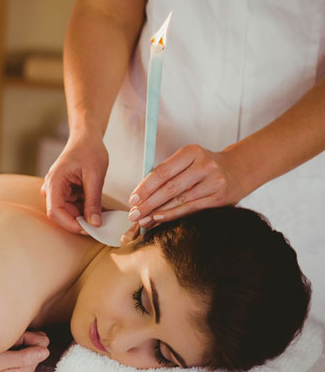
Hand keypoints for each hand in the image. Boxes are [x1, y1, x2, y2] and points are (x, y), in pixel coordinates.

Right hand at [0, 330, 49, 371]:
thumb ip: (23, 357)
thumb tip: (47, 351)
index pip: (39, 345)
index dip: (26, 337)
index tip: (8, 340)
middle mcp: (24, 369)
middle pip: (36, 342)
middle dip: (21, 336)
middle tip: (1, 341)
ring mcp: (18, 363)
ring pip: (28, 339)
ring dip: (15, 335)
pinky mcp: (11, 356)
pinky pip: (19, 340)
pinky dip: (10, 336)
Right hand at [42, 134, 108, 233]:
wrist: (86, 138)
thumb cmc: (88, 150)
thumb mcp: (95, 176)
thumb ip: (93, 201)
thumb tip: (95, 223)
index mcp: (54, 182)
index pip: (55, 212)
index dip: (71, 224)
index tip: (89, 229)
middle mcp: (52, 188)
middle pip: (61, 214)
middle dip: (81, 221)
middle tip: (101, 223)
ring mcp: (58, 191)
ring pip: (69, 212)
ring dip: (85, 215)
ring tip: (103, 213)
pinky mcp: (65, 192)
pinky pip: (74, 207)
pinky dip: (87, 209)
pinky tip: (99, 208)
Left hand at [127, 144, 247, 225]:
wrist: (239, 169)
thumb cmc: (204, 166)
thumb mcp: (188, 161)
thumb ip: (168, 173)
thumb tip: (141, 193)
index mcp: (191, 152)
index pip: (162, 172)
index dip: (145, 187)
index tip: (132, 199)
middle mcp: (204, 165)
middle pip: (169, 187)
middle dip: (148, 203)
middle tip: (133, 214)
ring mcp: (214, 181)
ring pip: (179, 200)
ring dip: (157, 212)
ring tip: (142, 219)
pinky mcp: (219, 197)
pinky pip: (191, 208)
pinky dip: (173, 214)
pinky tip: (159, 218)